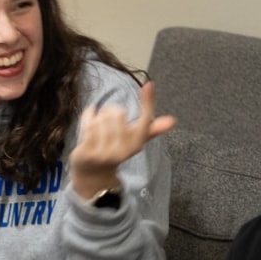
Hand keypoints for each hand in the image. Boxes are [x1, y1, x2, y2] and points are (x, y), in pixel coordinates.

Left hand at [70, 81, 175, 199]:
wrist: (93, 174)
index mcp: (137, 145)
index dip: (148, 102)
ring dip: (98, 117)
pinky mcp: (88, 153)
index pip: (146, 120)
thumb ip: (151, 129)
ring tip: (98, 126)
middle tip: (108, 119)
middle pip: (118, 113)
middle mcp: (123, 151)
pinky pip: (88, 125)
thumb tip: (172, 121)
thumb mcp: (135, 141)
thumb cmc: (115, 151)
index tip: (149, 85)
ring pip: (101, 118)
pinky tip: (89, 122)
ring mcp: (105, 153)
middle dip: (111, 111)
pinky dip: (88, 118)